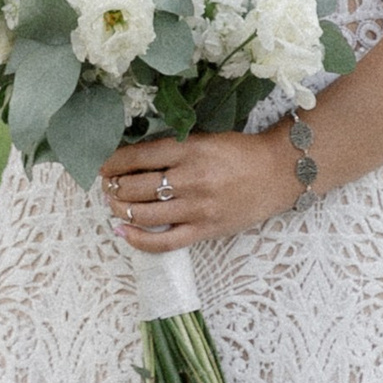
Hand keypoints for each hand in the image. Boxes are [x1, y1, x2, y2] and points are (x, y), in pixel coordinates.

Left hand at [99, 128, 297, 251]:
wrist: (278, 172)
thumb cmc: (240, 153)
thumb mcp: (205, 140)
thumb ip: (173, 149)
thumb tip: (133, 159)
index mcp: (191, 150)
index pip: (140, 156)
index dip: (115, 162)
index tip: (103, 165)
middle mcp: (192, 179)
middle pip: (137, 187)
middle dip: (114, 186)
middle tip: (107, 185)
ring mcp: (198, 208)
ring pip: (145, 214)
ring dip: (121, 209)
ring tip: (114, 204)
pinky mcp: (205, 230)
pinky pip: (165, 242)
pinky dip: (139, 240)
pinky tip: (123, 232)